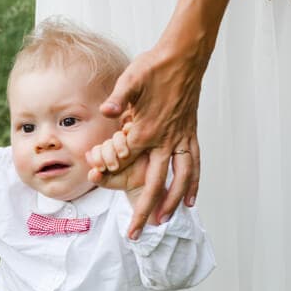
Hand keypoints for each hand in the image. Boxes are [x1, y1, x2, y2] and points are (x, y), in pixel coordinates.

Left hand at [98, 43, 203, 238]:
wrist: (185, 56)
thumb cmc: (155, 66)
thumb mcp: (131, 78)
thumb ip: (119, 97)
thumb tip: (106, 109)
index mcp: (147, 129)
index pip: (125, 160)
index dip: (109, 172)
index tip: (96, 182)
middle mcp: (165, 140)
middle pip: (154, 184)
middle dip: (143, 211)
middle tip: (134, 234)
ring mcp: (180, 139)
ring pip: (179, 180)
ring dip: (171, 203)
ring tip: (163, 222)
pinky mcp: (190, 134)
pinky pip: (194, 164)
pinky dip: (193, 183)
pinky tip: (191, 200)